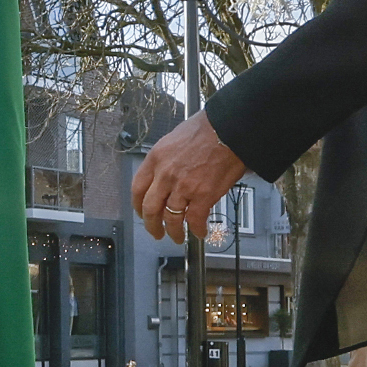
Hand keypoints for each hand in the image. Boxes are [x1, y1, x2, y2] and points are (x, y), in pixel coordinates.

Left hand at [131, 112, 247, 241]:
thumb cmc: (207, 129)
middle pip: (150, 209)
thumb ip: (166, 160)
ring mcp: (183, 187)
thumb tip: (166, 175)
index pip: (137, 189)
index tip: (142, 212)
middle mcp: (165, 175)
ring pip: (171, 218)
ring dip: (174, 231)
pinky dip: (197, 229)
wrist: (229, 129)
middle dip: (152, 225)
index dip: (138, 205)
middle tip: (156, 232)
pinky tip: (199, 232)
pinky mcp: (203, 195)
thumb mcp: (174, 140)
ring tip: (177, 237)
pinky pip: (195, 219)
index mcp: (156, 159)